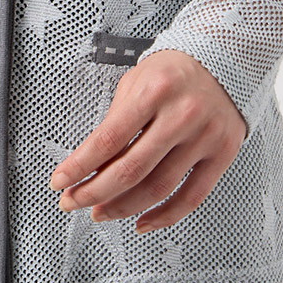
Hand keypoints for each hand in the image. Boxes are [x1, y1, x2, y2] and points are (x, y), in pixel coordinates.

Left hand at [48, 49, 247, 233]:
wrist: (221, 61)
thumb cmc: (173, 72)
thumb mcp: (136, 81)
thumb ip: (117, 122)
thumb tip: (92, 167)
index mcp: (154, 91)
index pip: (108, 139)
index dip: (79, 166)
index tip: (60, 181)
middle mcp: (181, 114)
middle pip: (131, 169)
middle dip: (94, 192)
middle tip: (73, 202)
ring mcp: (204, 137)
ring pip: (158, 188)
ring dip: (123, 208)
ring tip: (101, 212)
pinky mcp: (222, 154)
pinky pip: (191, 198)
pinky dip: (164, 217)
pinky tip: (142, 222)